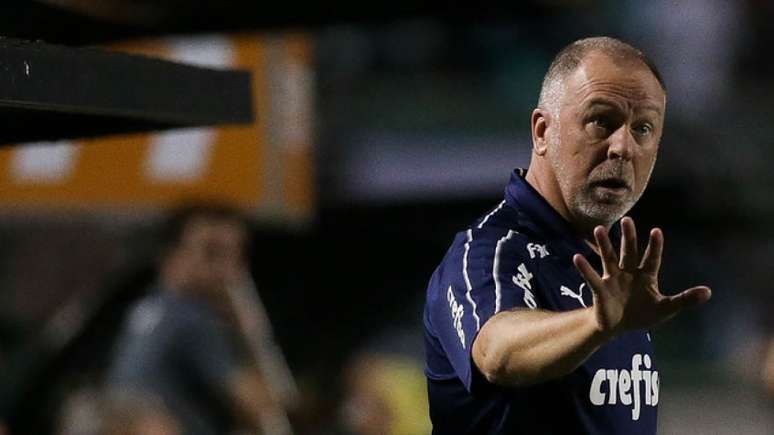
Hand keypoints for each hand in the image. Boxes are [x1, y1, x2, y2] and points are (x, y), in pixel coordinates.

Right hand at [572, 217, 710, 336]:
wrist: (618, 327)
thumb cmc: (642, 314)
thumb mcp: (666, 308)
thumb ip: (685, 299)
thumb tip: (709, 292)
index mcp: (646, 276)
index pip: (652, 258)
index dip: (654, 246)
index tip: (656, 231)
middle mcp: (628, 272)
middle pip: (628, 251)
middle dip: (628, 236)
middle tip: (627, 219)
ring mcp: (613, 279)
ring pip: (608, 258)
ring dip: (604, 244)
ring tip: (598, 229)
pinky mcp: (600, 289)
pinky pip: (592, 277)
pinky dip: (584, 268)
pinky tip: (577, 257)